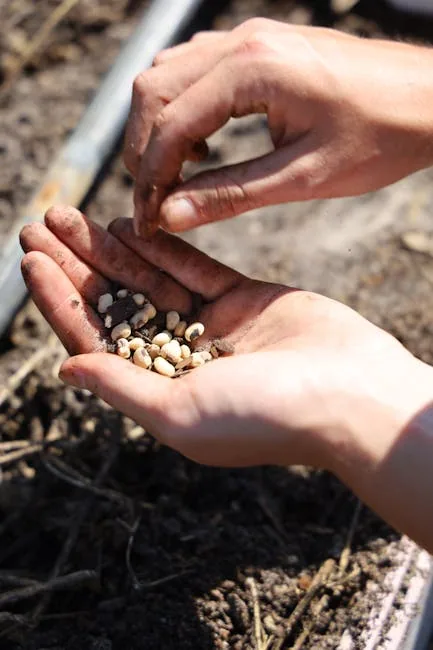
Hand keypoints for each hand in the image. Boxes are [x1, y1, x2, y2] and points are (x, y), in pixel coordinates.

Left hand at [20, 207, 432, 550]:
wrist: (350, 395)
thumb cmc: (265, 417)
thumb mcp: (180, 413)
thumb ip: (122, 388)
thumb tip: (65, 369)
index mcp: (159, 392)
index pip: (96, 341)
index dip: (61, 302)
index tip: (32, 263)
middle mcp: (179, 358)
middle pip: (116, 305)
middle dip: (77, 266)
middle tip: (39, 225)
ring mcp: (211, 326)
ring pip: (149, 280)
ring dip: (110, 249)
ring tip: (70, 216)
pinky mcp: (242, 298)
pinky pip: (192, 267)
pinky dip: (160, 246)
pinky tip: (127, 223)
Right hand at [125, 19, 432, 236]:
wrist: (429, 98)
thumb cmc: (381, 135)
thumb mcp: (303, 177)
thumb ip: (231, 196)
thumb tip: (171, 216)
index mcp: (251, 69)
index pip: (168, 124)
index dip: (149, 179)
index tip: (149, 220)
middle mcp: (240, 42)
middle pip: (152, 91)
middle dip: (142, 152)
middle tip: (153, 202)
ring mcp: (248, 38)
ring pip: (167, 76)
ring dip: (158, 128)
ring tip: (176, 177)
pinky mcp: (257, 47)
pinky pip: (195, 70)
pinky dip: (182, 110)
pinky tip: (203, 147)